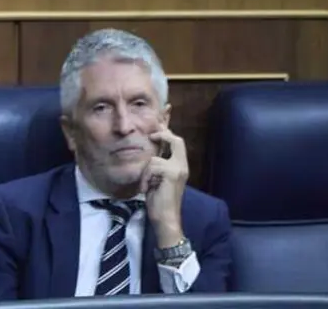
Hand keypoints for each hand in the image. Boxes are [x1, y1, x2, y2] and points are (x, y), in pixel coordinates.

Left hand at [141, 128, 189, 247]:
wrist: (165, 218)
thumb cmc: (158, 199)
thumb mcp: (155, 177)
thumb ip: (154, 162)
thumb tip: (145, 148)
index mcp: (179, 164)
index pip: (176, 140)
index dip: (169, 125)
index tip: (165, 110)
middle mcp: (182, 165)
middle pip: (176, 140)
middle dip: (163, 135)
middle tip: (153, 136)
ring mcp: (179, 169)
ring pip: (154, 158)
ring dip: (146, 173)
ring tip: (148, 186)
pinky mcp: (173, 174)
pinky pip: (152, 166)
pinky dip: (146, 178)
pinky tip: (148, 189)